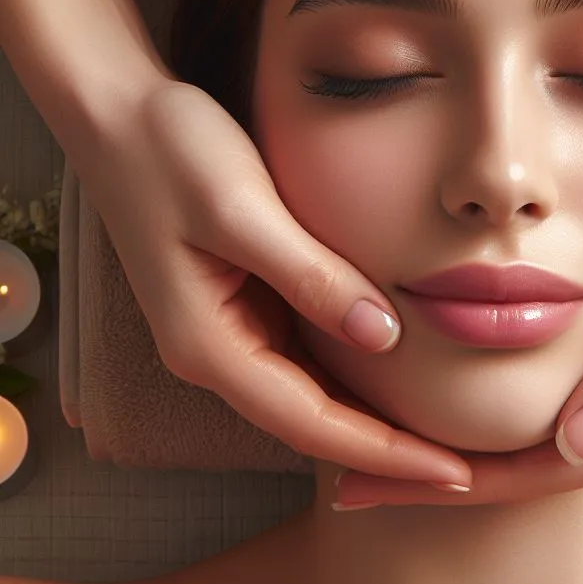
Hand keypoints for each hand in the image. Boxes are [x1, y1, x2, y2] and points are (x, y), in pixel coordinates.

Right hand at [75, 77, 471, 486]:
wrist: (115, 111)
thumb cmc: (169, 151)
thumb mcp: (243, 210)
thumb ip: (313, 277)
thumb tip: (385, 338)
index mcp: (210, 346)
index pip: (313, 424)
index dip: (386, 454)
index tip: (454, 472)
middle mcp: (216, 354)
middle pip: (315, 429)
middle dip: (389, 456)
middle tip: (466, 471)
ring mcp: (229, 333)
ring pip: (314, 399)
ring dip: (375, 424)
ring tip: (445, 439)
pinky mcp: (245, 306)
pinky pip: (309, 360)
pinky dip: (356, 379)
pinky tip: (399, 381)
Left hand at [329, 174, 582, 507]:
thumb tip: (573, 442)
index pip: (543, 472)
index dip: (456, 485)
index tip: (376, 484)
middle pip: (534, 469)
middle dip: (446, 481)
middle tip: (361, 480)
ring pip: (547, 441)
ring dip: (474, 451)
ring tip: (398, 443)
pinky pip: (567, 405)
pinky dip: (512, 412)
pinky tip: (475, 394)